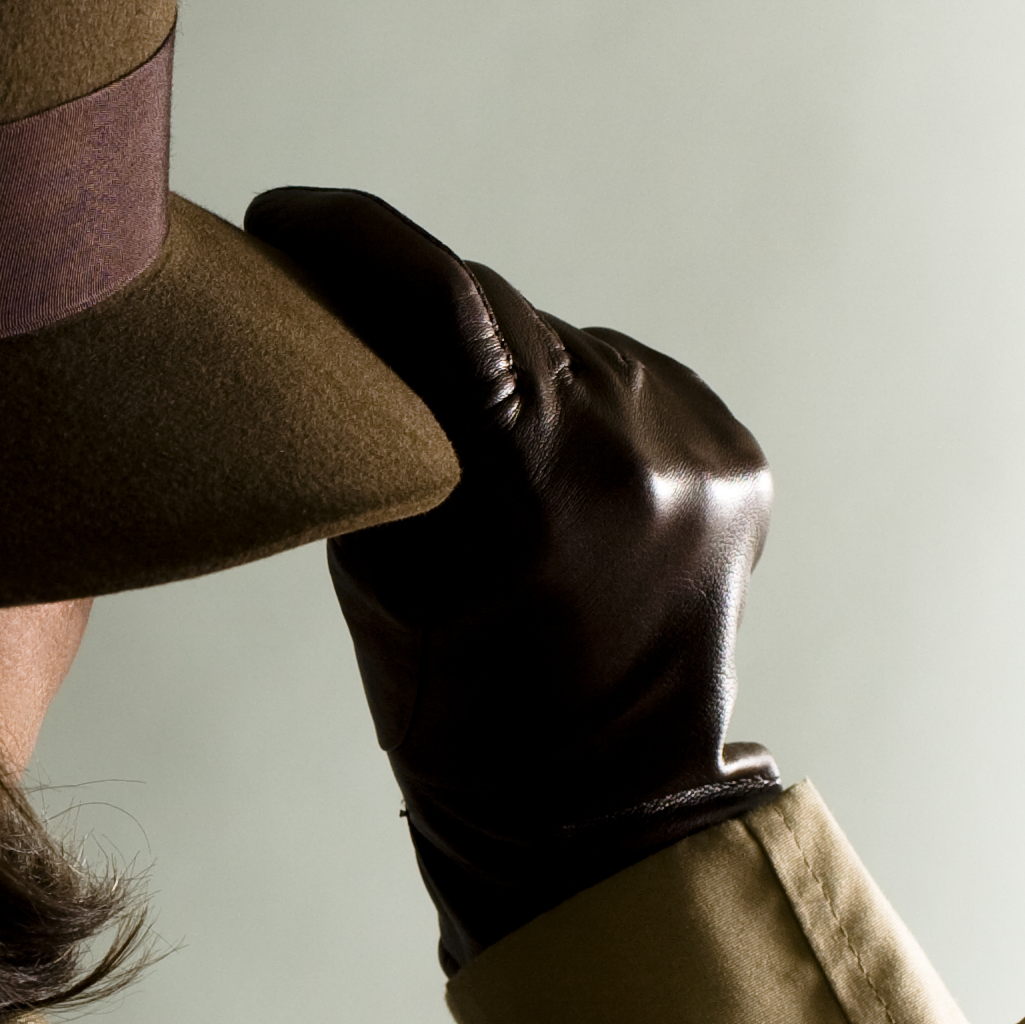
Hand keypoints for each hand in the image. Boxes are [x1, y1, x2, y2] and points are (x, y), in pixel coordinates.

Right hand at [243, 188, 783, 970]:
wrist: (599, 807)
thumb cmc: (456, 707)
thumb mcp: (379, 569)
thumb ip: (367, 435)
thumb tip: (324, 312)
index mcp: (539, 482)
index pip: (442, 296)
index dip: (353, 239)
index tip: (286, 216)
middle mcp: (641, 446)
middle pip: (500, 314)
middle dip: (413, 310)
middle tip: (334, 315)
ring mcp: (704, 449)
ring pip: (562, 344)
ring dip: (500, 367)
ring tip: (463, 444)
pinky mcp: (738, 456)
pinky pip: (626, 383)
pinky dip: (570, 403)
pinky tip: (543, 469)